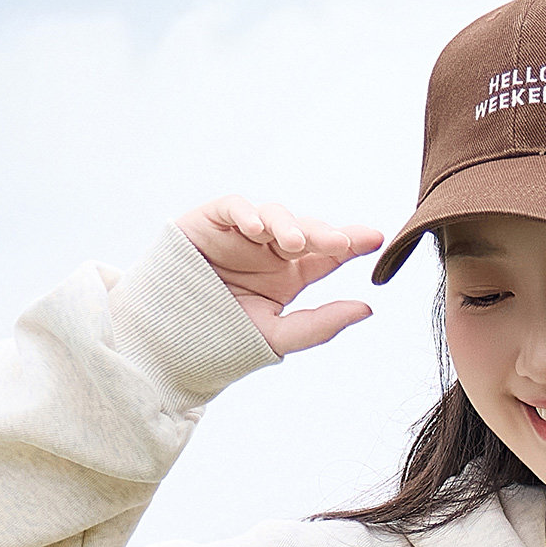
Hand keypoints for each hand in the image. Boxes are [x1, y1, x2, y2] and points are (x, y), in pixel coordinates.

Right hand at [175, 197, 383, 355]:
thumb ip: (321, 324)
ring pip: (274, 214)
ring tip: (296, 243)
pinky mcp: (212, 220)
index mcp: (291, 273)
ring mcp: (242, 232)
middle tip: (343, 244)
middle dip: (325, 234)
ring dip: (288, 225)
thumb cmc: (223, 338)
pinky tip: (259, 230)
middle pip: (306, 230)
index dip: (351, 242)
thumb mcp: (278, 336)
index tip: (375, 240)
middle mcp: (270, 249)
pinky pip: (233, 206)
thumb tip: (367, 308)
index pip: (328, 253)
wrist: (170, 340)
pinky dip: (247, 213)